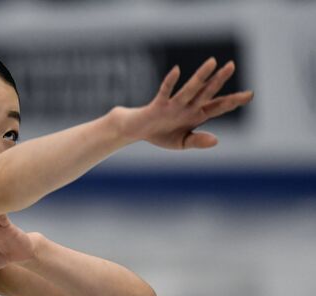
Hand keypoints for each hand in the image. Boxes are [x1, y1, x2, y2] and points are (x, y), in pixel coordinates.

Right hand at [116, 57, 253, 148]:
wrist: (136, 130)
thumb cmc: (160, 134)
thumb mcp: (181, 143)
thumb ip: (198, 140)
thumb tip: (216, 140)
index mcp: (195, 115)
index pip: (218, 106)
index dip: (233, 101)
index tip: (250, 94)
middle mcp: (187, 107)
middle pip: (206, 92)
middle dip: (219, 80)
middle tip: (231, 65)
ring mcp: (173, 105)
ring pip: (190, 89)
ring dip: (201, 76)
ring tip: (212, 62)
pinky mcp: (158, 105)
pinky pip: (165, 92)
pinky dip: (170, 82)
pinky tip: (177, 70)